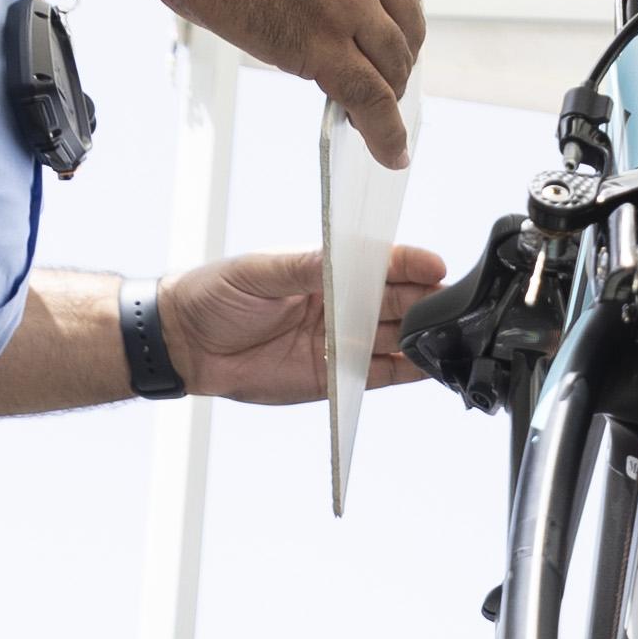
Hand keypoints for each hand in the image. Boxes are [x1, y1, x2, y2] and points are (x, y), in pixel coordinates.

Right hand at [132, 0, 422, 160]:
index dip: (399, 28)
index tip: (392, 46)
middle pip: (405, 35)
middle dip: (396, 67)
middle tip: (382, 87)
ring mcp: (347, 8)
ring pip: (391, 71)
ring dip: (387, 101)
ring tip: (376, 122)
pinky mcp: (320, 47)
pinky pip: (370, 101)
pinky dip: (385, 134)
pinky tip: (390, 152)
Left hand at [159, 242, 449, 406]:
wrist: (185, 345)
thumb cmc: (214, 295)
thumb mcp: (259, 271)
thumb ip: (307, 268)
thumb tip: (345, 260)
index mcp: (325, 269)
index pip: (378, 263)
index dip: (409, 264)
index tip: (436, 265)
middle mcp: (340, 303)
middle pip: (396, 300)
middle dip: (427, 300)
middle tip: (452, 303)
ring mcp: (341, 341)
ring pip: (395, 338)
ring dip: (422, 337)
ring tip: (448, 336)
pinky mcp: (335, 378)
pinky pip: (381, 375)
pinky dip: (408, 371)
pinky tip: (429, 367)